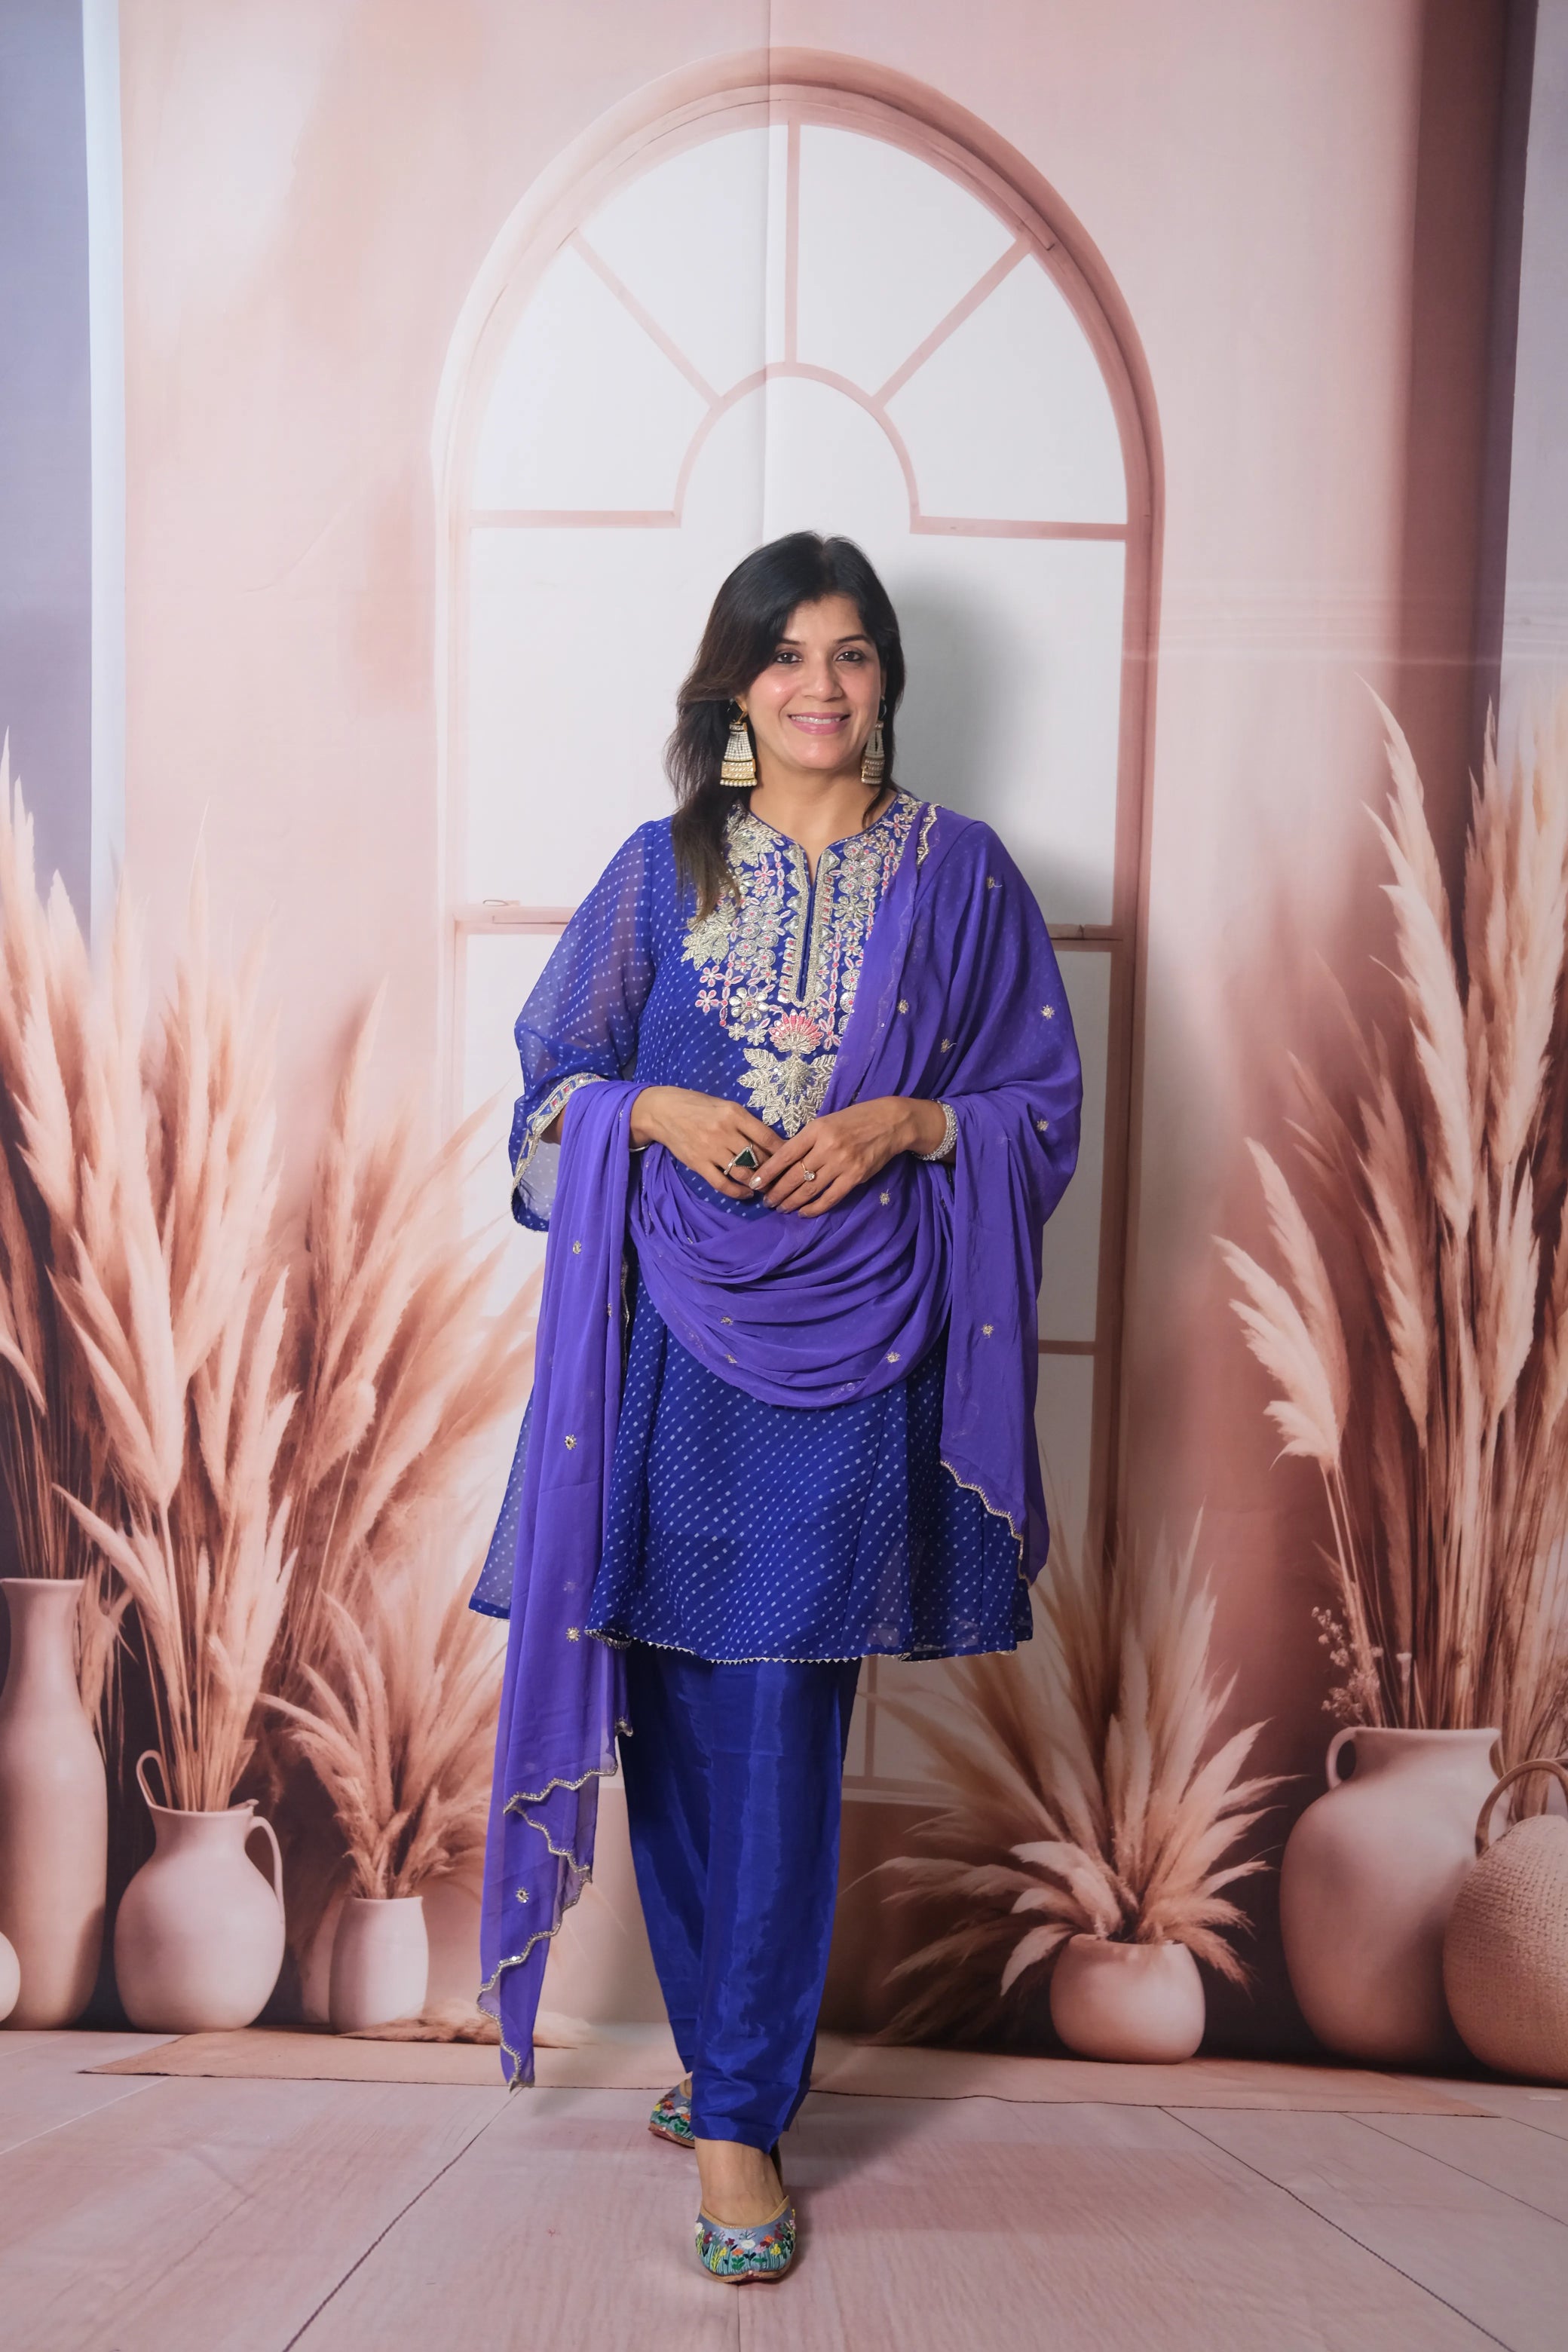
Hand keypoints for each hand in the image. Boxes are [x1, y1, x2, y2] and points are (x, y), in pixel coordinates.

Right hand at [629, 1086, 781, 1199]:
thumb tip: (771, 1142)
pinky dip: (738, 1192)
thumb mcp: (725, 1106)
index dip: (783, 1151)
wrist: (662, 1111)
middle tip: (782, 1177)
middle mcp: (724, 1131)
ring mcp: (711, 1149)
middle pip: (758, 1157)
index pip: (767, 1137)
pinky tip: (747, 1193)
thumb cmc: (697, 1106)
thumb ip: (745, 1122)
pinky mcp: (698, 1164)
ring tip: (766, 1186)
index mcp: (734, 1113)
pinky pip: (723, 1184)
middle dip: (772, 1169)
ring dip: (758, 1182)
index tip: (793, 1159)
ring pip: (743, 1172)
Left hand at [754, 1097, 947, 1216]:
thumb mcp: (826, 1122)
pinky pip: (830, 1198)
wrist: (890, 1122)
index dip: (767, 1172)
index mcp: (816, 1130)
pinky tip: (804, 1212)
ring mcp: (842, 1163)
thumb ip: (807, 1141)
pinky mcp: (855, 1177)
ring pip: (809, 1189)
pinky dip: (814, 1208)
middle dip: (777, 1192)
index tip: (754, 1184)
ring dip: (792, 1202)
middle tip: (767, 1201)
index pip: (784, 1155)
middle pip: (794, 1176)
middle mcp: (827, 1147)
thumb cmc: (854, 1120)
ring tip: (782, 1208)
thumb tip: (783, 1162)